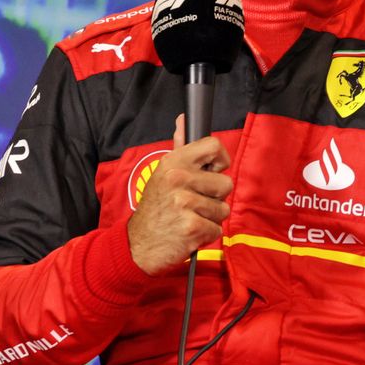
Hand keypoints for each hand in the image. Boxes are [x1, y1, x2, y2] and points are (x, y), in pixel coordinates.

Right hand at [126, 115, 232, 274]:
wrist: (138, 244)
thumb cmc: (156, 207)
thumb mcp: (163, 173)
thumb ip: (180, 147)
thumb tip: (184, 119)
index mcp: (174, 162)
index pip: (215, 146)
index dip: (221, 160)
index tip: (213, 171)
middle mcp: (178, 179)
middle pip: (226, 183)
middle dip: (215, 197)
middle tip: (194, 203)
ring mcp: (184, 203)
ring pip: (224, 209)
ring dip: (210, 217)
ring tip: (189, 217)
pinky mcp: (191, 227)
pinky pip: (217, 229)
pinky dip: (206, 234)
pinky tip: (188, 232)